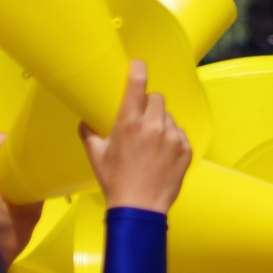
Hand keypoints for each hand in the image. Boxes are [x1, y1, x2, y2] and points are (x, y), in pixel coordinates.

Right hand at [79, 60, 190, 213]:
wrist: (140, 208)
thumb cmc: (115, 181)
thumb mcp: (96, 156)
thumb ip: (89, 133)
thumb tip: (85, 120)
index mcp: (130, 123)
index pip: (137, 85)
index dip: (138, 71)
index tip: (138, 65)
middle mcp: (154, 126)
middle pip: (156, 99)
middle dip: (148, 105)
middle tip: (140, 121)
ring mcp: (173, 137)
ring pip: (168, 117)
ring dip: (160, 124)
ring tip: (150, 144)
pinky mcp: (186, 149)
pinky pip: (179, 134)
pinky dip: (172, 139)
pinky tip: (161, 155)